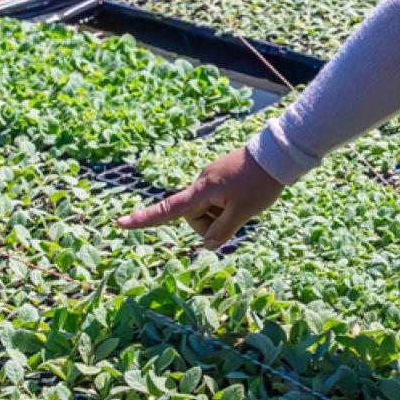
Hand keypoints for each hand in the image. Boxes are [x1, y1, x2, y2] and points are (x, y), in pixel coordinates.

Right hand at [117, 145, 283, 250]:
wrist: (279, 154)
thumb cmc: (261, 183)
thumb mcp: (243, 212)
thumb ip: (223, 231)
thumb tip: (207, 245)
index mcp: (202, 190)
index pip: (169, 209)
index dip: (145, 220)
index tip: (120, 224)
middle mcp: (202, 182)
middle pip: (195, 216)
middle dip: (212, 224)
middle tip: (239, 218)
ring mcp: (212, 178)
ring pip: (209, 209)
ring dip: (223, 214)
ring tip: (246, 203)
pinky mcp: (222, 176)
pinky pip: (219, 199)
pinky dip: (229, 205)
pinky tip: (248, 196)